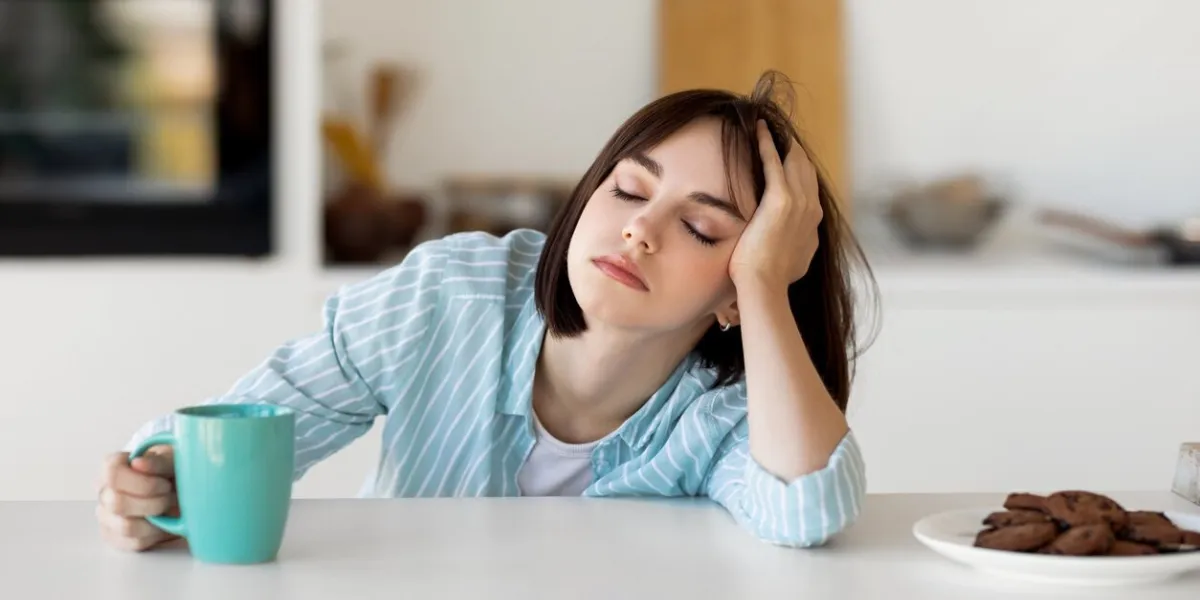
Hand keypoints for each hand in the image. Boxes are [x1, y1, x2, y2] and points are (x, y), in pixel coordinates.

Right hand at [96, 445, 179, 551]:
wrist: (182, 489)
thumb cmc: (173, 471)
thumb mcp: (173, 459)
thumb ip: (158, 460)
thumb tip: (139, 463)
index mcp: (113, 467)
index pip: (112, 474)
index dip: (142, 482)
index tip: (164, 484)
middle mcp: (105, 492)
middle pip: (117, 503)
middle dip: (154, 502)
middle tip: (170, 496)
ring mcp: (108, 517)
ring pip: (126, 526)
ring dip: (156, 519)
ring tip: (169, 508)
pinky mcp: (118, 538)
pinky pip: (135, 543)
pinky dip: (157, 534)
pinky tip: (164, 522)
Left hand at [729, 119, 821, 290]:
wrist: (765, 286)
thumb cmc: (772, 281)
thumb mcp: (793, 261)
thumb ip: (796, 246)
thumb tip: (793, 246)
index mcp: (814, 221)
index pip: (809, 186)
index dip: (800, 170)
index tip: (788, 157)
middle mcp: (812, 208)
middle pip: (806, 169)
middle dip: (793, 150)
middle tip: (779, 133)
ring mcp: (799, 202)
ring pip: (793, 161)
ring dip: (782, 142)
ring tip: (768, 126)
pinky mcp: (780, 199)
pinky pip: (773, 161)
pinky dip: (766, 143)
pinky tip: (759, 128)